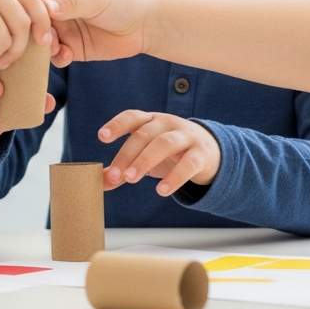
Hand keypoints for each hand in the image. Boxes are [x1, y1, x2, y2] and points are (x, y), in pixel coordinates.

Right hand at [30, 0, 152, 63]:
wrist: (146, 25)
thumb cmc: (123, 2)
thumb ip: (70, 4)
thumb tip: (44, 6)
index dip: (25, 7)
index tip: (26, 19)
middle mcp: (58, 9)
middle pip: (33, 21)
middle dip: (32, 32)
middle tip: (41, 39)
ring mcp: (64, 30)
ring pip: (41, 41)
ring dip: (43, 47)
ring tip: (55, 49)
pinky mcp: (73, 48)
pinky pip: (57, 56)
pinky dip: (57, 58)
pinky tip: (68, 56)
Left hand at [97, 110, 221, 195]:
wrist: (210, 153)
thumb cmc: (171, 152)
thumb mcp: (146, 154)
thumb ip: (123, 168)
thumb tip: (100, 182)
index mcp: (151, 121)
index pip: (132, 117)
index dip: (116, 125)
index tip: (101, 136)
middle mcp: (167, 124)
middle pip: (145, 134)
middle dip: (128, 154)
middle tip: (116, 175)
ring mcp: (186, 137)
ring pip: (165, 144)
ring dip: (145, 161)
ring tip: (131, 179)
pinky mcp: (200, 154)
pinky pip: (187, 164)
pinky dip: (174, 178)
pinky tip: (162, 191)